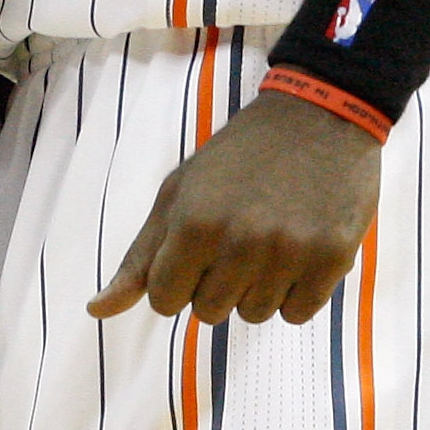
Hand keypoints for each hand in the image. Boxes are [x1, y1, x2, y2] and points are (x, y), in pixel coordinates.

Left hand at [88, 90, 381, 326]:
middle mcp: (240, 244)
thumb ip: (140, 258)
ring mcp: (289, 254)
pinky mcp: (333, 260)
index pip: (165, 301)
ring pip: (255, 315)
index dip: (177, 276)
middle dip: (216, 281)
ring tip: (269, 236)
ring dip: (257, 286)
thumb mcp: (179, 192)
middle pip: (209, 312)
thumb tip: (97, 311)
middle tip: (236, 233)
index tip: (196, 245)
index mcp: (193, 225)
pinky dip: (296, 291)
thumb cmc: (238, 155)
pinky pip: (299, 314)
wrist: (318, 114)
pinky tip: (298, 248)